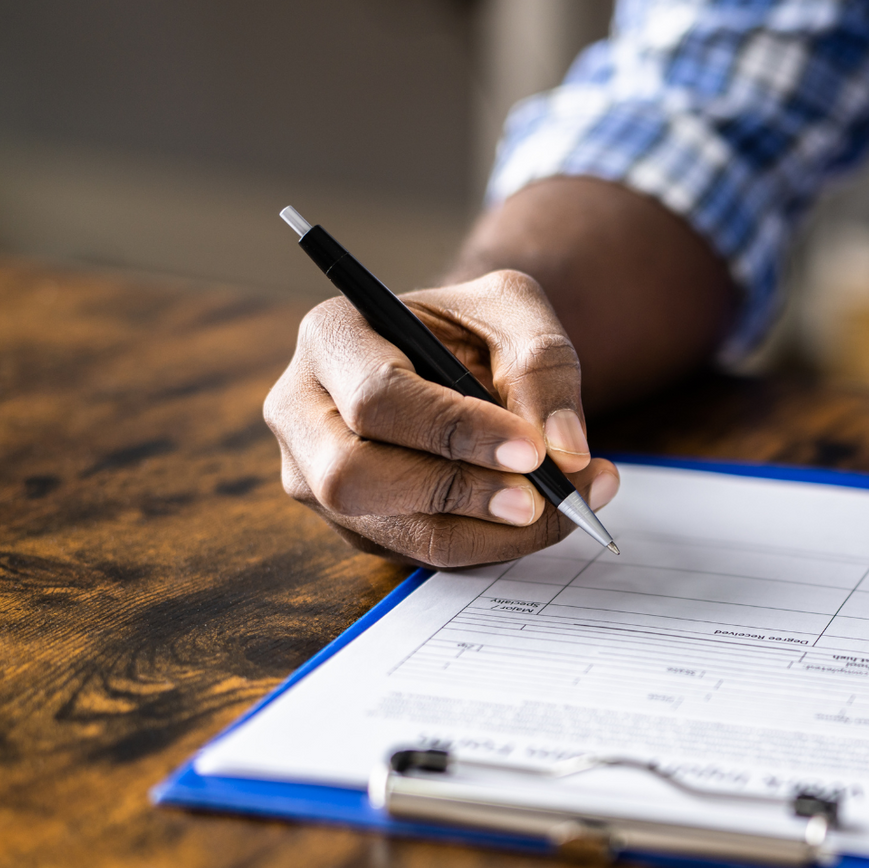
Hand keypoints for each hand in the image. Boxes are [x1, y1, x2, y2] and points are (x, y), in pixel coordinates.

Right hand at [264, 269, 620, 567]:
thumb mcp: (517, 314)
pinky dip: (491, 542)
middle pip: (352, 478)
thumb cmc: (479, 328)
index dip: (454, 430)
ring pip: (393, 531)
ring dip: (489, 531)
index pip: (376, 397)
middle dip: (457, 492)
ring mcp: (318, 477)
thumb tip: (564, 449)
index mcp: (332, 337)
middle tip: (540, 497)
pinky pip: (422, 553)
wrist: (464, 359)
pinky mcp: (354, 523)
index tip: (532, 450)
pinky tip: (541, 518)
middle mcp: (304, 412)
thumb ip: (544, 365)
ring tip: (564, 507)